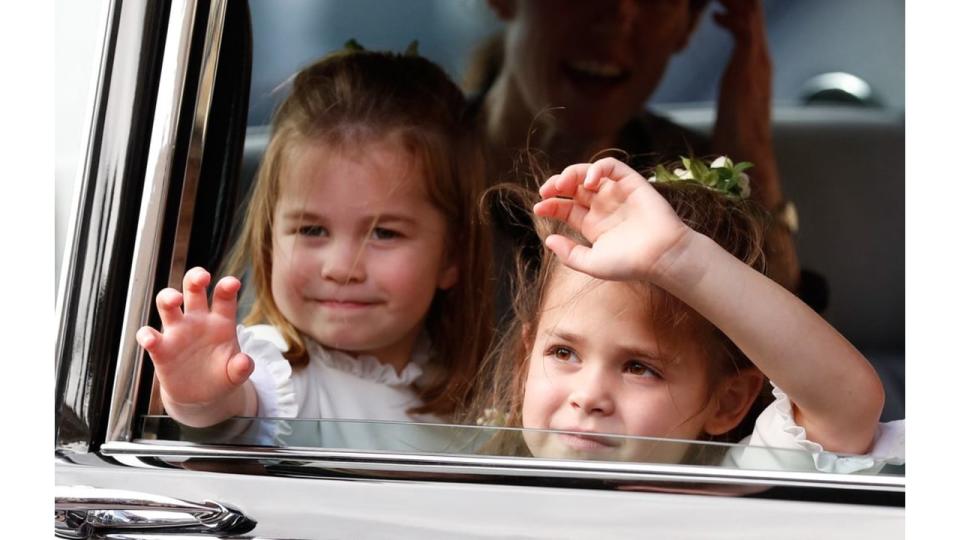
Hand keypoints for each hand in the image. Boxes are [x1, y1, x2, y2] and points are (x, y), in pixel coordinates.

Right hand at [136, 267, 253, 411]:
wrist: (201, 396)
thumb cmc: (221, 376)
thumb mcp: (236, 374)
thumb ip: (241, 368)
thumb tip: (245, 361)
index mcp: (220, 321)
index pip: (223, 298)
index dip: (227, 287)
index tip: (232, 283)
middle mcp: (197, 320)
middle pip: (193, 289)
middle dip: (195, 278)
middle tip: (202, 277)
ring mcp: (177, 332)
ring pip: (167, 304)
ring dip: (168, 297)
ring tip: (175, 299)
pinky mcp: (161, 349)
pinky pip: (149, 336)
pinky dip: (147, 335)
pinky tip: (151, 339)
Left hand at [533, 158, 690, 282]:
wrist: (661, 257)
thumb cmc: (630, 264)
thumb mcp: (592, 263)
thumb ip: (569, 254)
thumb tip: (548, 240)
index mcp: (592, 224)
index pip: (566, 208)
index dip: (550, 205)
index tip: (538, 208)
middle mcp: (603, 207)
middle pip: (573, 188)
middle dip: (557, 185)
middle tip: (546, 191)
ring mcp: (617, 193)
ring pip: (589, 173)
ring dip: (572, 173)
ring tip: (562, 184)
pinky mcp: (632, 183)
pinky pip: (611, 166)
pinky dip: (597, 167)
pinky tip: (588, 180)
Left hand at [712, 0, 780, 208]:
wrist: (746, 152)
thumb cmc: (735, 132)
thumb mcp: (734, 98)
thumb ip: (736, 82)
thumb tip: (732, 83)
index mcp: (758, 63)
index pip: (752, 23)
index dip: (738, 6)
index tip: (718, 0)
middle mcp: (762, 58)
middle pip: (754, 12)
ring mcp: (758, 61)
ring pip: (752, 15)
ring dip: (734, 1)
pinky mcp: (749, 67)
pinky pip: (745, 29)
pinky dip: (731, 17)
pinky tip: (715, 15)